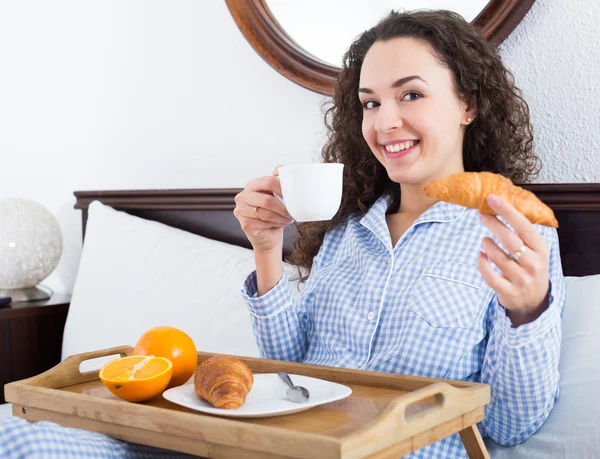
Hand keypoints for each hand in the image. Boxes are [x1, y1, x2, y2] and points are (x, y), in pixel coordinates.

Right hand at [234, 166, 294, 252]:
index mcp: (251, 185)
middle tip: (292, 212)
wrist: (269, 235)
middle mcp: (242, 196)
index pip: (268, 181)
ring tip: (288, 219)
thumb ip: (277, 180)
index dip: (282, 188)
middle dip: (283, 207)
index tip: (292, 195)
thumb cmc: (274, 213)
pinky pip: (264, 222)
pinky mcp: (244, 223)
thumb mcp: (277, 195)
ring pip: (266, 213)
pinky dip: (275, 224)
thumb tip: (278, 168)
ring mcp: (241, 210)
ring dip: (281, 217)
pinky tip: (279, 224)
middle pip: (267, 199)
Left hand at [477, 194, 550, 326]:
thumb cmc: (530, 267)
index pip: (524, 226)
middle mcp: (533, 263)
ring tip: (485, 241)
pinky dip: (482, 264)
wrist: (534, 300)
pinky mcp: (509, 291)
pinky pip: (490, 276)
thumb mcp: (534, 249)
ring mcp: (521, 279)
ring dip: (487, 245)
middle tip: (481, 214)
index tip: (492, 199)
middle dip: (493, 224)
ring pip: (498, 257)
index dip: (507, 211)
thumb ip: (521, 231)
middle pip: (510, 240)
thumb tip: (500, 205)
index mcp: (540, 248)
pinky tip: (481, 256)